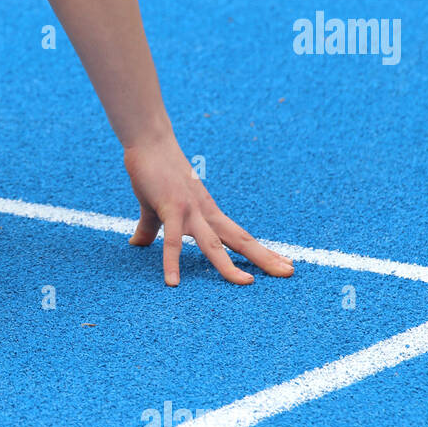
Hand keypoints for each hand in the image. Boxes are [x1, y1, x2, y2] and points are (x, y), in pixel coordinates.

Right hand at [123, 135, 293, 286]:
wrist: (149, 143)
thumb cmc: (154, 172)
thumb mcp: (154, 207)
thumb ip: (150, 229)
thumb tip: (137, 244)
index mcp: (207, 213)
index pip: (240, 236)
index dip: (261, 251)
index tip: (284, 264)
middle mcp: (205, 213)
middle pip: (240, 240)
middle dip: (264, 258)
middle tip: (290, 273)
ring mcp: (190, 211)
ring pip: (213, 244)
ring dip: (229, 265)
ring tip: (247, 284)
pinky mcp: (170, 208)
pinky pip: (172, 241)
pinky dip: (172, 262)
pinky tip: (173, 283)